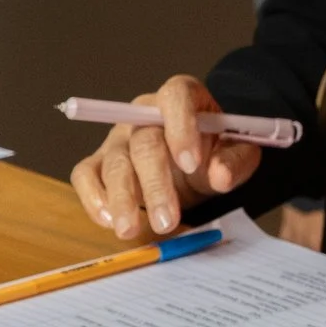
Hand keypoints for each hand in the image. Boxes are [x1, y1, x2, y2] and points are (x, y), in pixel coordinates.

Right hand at [66, 76, 261, 240]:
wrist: (196, 163)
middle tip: (166, 220)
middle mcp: (144, 112)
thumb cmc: (216, 151)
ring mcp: (118, 136)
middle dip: (155, 184)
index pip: (176, 97)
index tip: (192, 164)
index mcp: (182, 96)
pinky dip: (93, 197)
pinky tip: (109, 220)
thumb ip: (234, 161)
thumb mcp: (238, 153)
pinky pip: (86, 174)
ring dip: (123, 199)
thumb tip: (220, 175)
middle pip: (144, 141)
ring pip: (116, 163)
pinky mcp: (99, 160)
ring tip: (131, 230)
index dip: (182, 128)